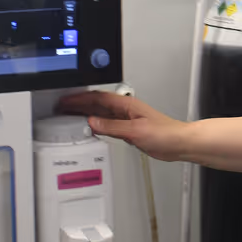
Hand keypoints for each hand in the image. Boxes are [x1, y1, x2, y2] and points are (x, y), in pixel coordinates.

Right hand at [58, 90, 188, 161]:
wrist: (179, 143)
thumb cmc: (165, 133)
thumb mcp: (135, 131)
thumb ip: (112, 127)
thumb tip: (92, 122)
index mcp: (126, 105)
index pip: (98, 98)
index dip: (80, 98)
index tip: (66, 101)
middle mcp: (126, 110)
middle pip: (97, 103)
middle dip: (79, 103)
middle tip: (62, 107)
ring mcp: (127, 119)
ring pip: (101, 113)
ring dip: (86, 113)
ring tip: (70, 116)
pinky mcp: (130, 130)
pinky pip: (108, 124)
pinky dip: (96, 125)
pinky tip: (90, 129)